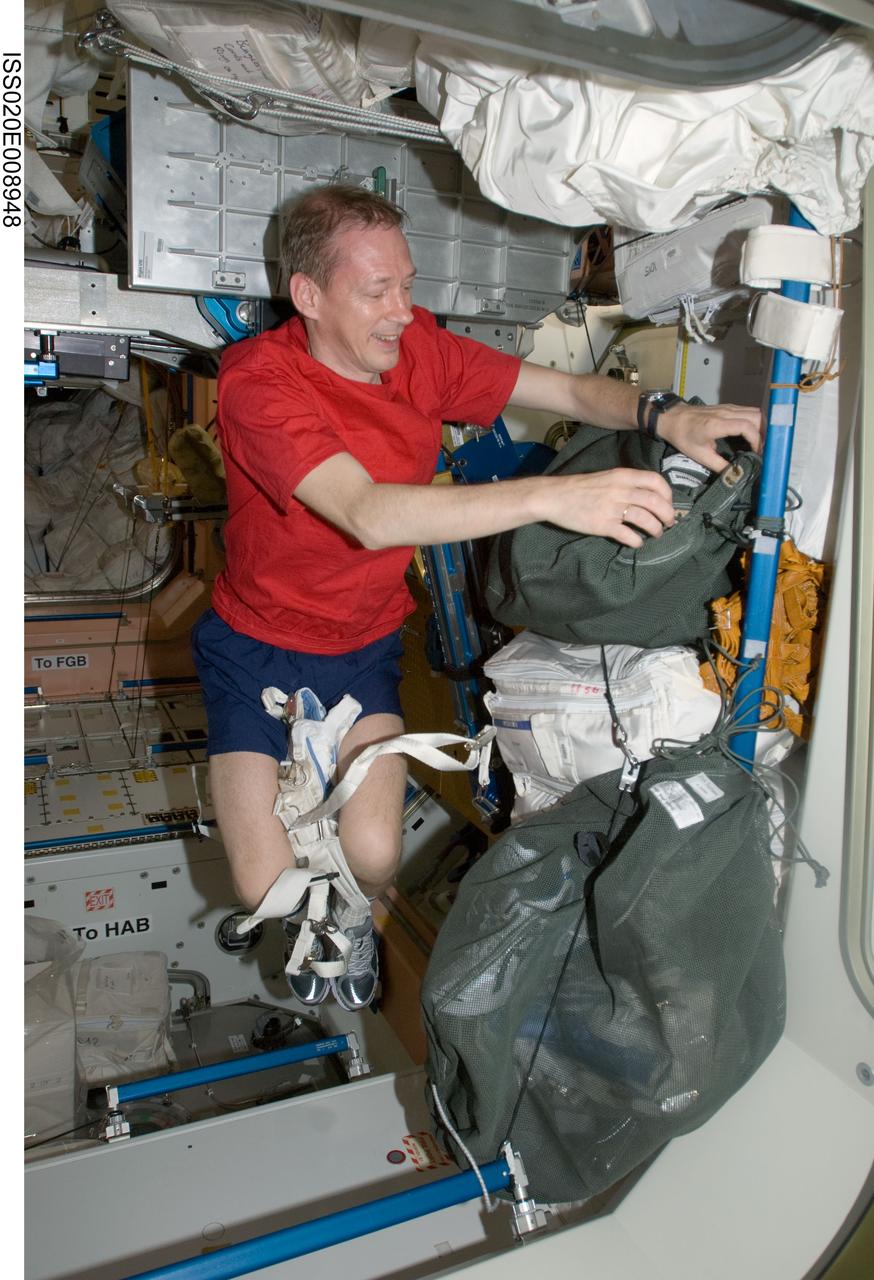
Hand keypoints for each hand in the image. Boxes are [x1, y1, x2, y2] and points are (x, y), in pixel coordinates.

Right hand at [544, 468, 675, 549]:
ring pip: (646, 519)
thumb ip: (627, 484)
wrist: (554, 496)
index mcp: (623, 476)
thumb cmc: (581, 487)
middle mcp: (621, 490)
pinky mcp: (603, 525)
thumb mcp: (607, 477)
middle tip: (669, 523)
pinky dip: (637, 541)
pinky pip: (628, 535)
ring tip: (656, 534)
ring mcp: (612, 508)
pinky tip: (637, 543)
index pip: (656, 482)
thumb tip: (648, 496)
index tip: (668, 504)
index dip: (668, 495)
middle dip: (668, 515)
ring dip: (656, 529)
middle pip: (656, 502)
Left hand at [657, 401, 762, 472]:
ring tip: (759, 444)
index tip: (757, 453)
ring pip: (755, 412)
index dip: (756, 440)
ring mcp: (728, 407)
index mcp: (717, 424)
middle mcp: (726, 412)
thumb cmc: (683, 437)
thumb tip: (735, 475)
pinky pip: (748, 412)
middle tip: (762, 450)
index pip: (746, 426)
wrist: (672, 418)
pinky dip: (755, 423)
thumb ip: (719, 466)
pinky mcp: (728, 407)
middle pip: (756, 417)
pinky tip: (752, 436)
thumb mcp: (700, 455)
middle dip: (763, 433)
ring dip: (761, 427)